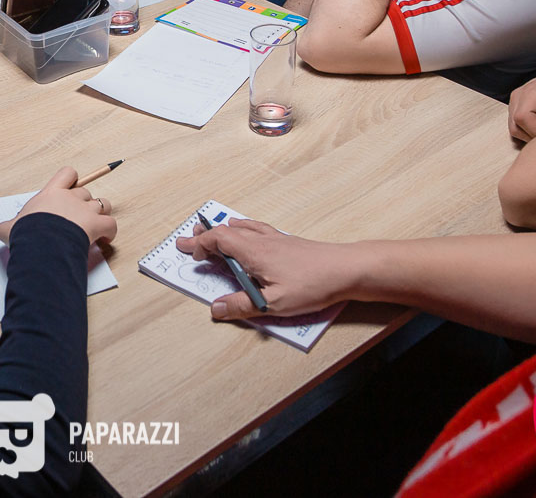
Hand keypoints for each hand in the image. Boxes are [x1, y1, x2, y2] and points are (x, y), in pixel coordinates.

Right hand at [0, 166, 115, 245]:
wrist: (42, 243)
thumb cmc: (27, 233)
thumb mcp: (11, 227)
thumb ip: (9, 226)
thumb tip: (3, 229)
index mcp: (51, 194)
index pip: (67, 174)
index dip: (71, 180)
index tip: (70, 188)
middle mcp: (71, 198)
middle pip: (85, 192)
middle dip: (84, 203)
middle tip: (78, 216)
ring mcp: (86, 211)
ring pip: (104, 204)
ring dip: (101, 213)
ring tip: (97, 224)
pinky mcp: (97, 225)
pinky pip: (111, 224)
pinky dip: (110, 231)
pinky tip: (105, 239)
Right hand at [175, 220, 359, 319]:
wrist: (346, 269)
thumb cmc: (313, 284)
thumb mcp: (274, 304)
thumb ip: (242, 306)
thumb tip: (215, 309)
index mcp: (253, 252)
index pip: (218, 240)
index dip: (201, 245)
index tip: (192, 255)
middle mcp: (262, 240)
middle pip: (227, 231)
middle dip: (206, 235)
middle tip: (190, 239)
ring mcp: (276, 239)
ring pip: (243, 227)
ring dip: (224, 230)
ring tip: (213, 231)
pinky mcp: (288, 242)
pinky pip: (258, 229)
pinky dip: (244, 228)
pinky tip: (249, 231)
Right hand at [507, 61, 535, 140]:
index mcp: (531, 92)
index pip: (522, 118)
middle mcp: (518, 97)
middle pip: (515, 127)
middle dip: (534, 136)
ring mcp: (515, 103)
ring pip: (514, 129)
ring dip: (531, 135)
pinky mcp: (517, 108)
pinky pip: (517, 127)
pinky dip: (529, 132)